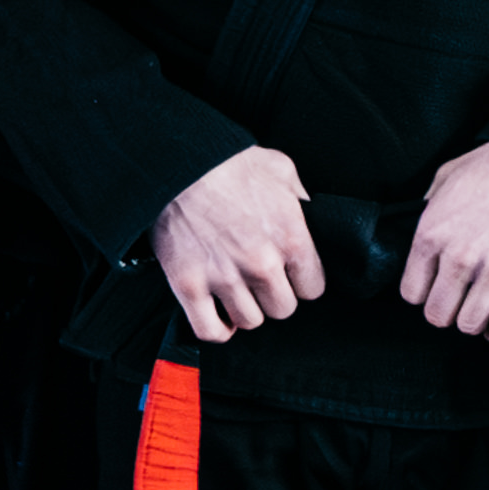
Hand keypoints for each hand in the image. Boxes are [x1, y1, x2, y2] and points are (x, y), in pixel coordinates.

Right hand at [150, 146, 325, 343]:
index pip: (313, 288)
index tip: (289, 274)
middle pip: (282, 309)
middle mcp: (261, 263)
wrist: (175, 159)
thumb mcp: (279, 168)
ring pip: (249, 321)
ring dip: (245, 309)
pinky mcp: (189, 284)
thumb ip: (300, 198)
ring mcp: (223, 276)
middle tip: (260, 279)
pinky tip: (219, 314)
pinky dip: (217, 329)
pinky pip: (210, 330)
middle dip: (273, 296)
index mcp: (290, 237)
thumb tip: (309, 216)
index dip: (301, 281)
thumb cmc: (226, 160)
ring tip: (237, 291)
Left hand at [398, 140, 488, 345]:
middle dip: (450, 312)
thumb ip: (429, 203)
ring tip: (486, 309)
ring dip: (477, 322)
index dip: (426, 296)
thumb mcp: (447, 176)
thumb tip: (424, 217)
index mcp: (431, 234)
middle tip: (464, 301)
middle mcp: (458, 257)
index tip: (441, 289)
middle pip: (438, 315)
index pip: (412, 294)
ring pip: (470, 325)